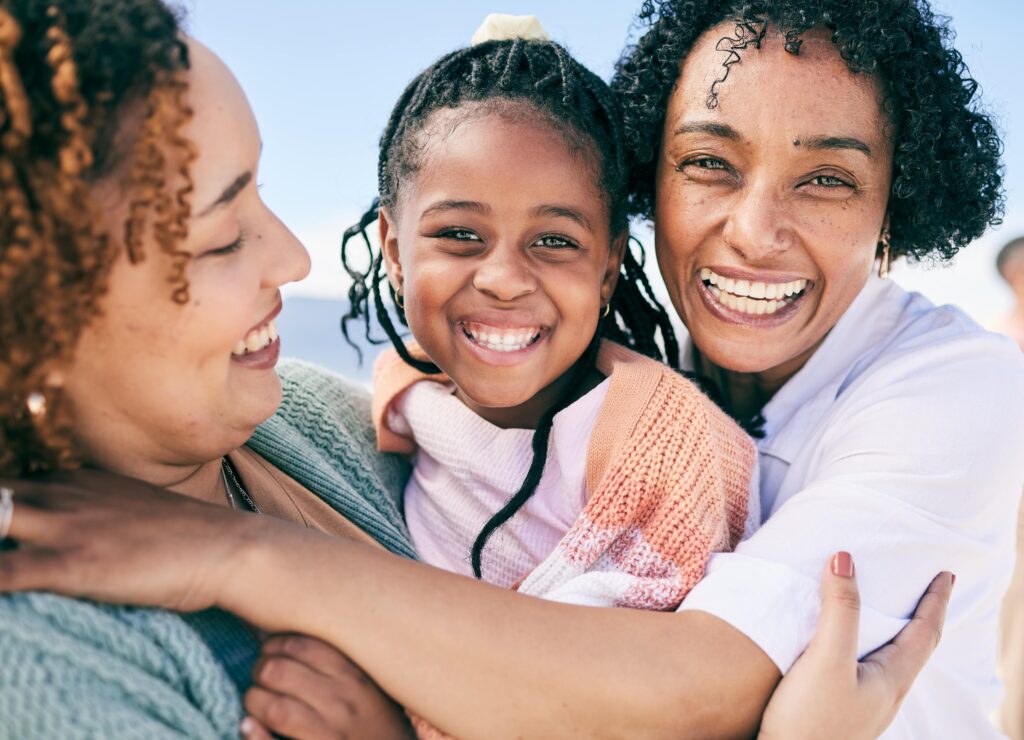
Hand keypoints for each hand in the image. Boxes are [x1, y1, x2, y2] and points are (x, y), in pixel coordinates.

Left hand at [0, 468, 264, 611]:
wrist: (227, 546)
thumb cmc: (186, 535)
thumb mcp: (132, 506)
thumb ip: (95, 507)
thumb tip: (79, 523)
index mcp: (73, 481)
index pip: (4, 481)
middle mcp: (60, 496)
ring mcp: (64, 527)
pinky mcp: (72, 564)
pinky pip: (3, 573)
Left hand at [239, 634, 412, 739]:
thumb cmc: (374, 715)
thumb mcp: (366, 681)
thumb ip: (334, 659)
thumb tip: (279, 629)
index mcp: (353, 675)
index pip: (301, 644)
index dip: (275, 643)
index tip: (270, 649)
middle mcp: (342, 702)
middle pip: (280, 671)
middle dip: (260, 669)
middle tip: (260, 675)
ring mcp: (330, 733)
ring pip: (274, 708)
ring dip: (254, 700)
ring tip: (256, 700)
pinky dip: (253, 734)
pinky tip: (248, 726)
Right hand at [759, 552, 952, 738]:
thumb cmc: (810, 722)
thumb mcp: (826, 659)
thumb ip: (839, 610)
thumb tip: (845, 558)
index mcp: (891, 679)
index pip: (925, 632)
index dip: (936, 601)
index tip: (945, 575)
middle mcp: (883, 694)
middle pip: (913, 648)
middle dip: (921, 617)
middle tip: (924, 591)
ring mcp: (862, 705)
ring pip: (888, 661)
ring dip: (894, 633)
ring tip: (888, 614)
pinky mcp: (838, 711)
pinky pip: (862, 670)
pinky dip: (864, 647)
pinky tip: (844, 650)